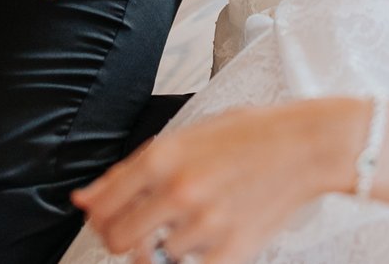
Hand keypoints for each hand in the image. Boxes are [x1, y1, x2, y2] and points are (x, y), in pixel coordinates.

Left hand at [75, 100, 363, 263]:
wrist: (304, 145)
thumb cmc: (244, 136)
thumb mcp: (182, 138)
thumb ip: (128, 172)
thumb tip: (83, 200)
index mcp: (160, 157)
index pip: (101, 207)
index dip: (98, 219)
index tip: (107, 220)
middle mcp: (178, 190)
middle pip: (118, 240)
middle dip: (123, 239)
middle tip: (140, 230)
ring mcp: (205, 223)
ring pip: (157, 256)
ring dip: (166, 246)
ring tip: (192, 220)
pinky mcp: (231, 250)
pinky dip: (193, 260)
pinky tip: (205, 240)